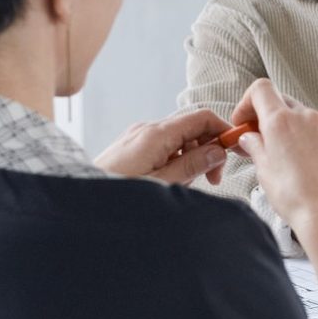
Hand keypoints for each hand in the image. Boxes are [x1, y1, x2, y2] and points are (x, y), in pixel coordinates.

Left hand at [94, 107, 231, 184]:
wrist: (83, 200)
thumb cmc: (118, 194)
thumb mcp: (163, 184)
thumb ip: (193, 165)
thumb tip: (218, 150)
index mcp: (157, 134)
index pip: (202, 118)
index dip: (223, 131)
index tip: (234, 151)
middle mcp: (147, 129)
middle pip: (192, 128)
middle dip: (208, 150)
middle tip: (212, 179)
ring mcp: (137, 136)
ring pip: (179, 138)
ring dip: (191, 158)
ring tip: (184, 184)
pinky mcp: (131, 146)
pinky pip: (163, 146)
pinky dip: (175, 160)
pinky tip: (169, 181)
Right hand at [227, 80, 317, 248]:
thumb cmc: (295, 198)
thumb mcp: (263, 171)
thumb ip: (255, 146)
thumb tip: (250, 137)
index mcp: (282, 121)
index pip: (261, 89)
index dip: (249, 102)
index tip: (246, 121)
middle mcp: (310, 118)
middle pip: (286, 105)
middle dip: (274, 121)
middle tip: (266, 143)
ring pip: (311, 123)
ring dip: (300, 135)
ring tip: (296, 164)